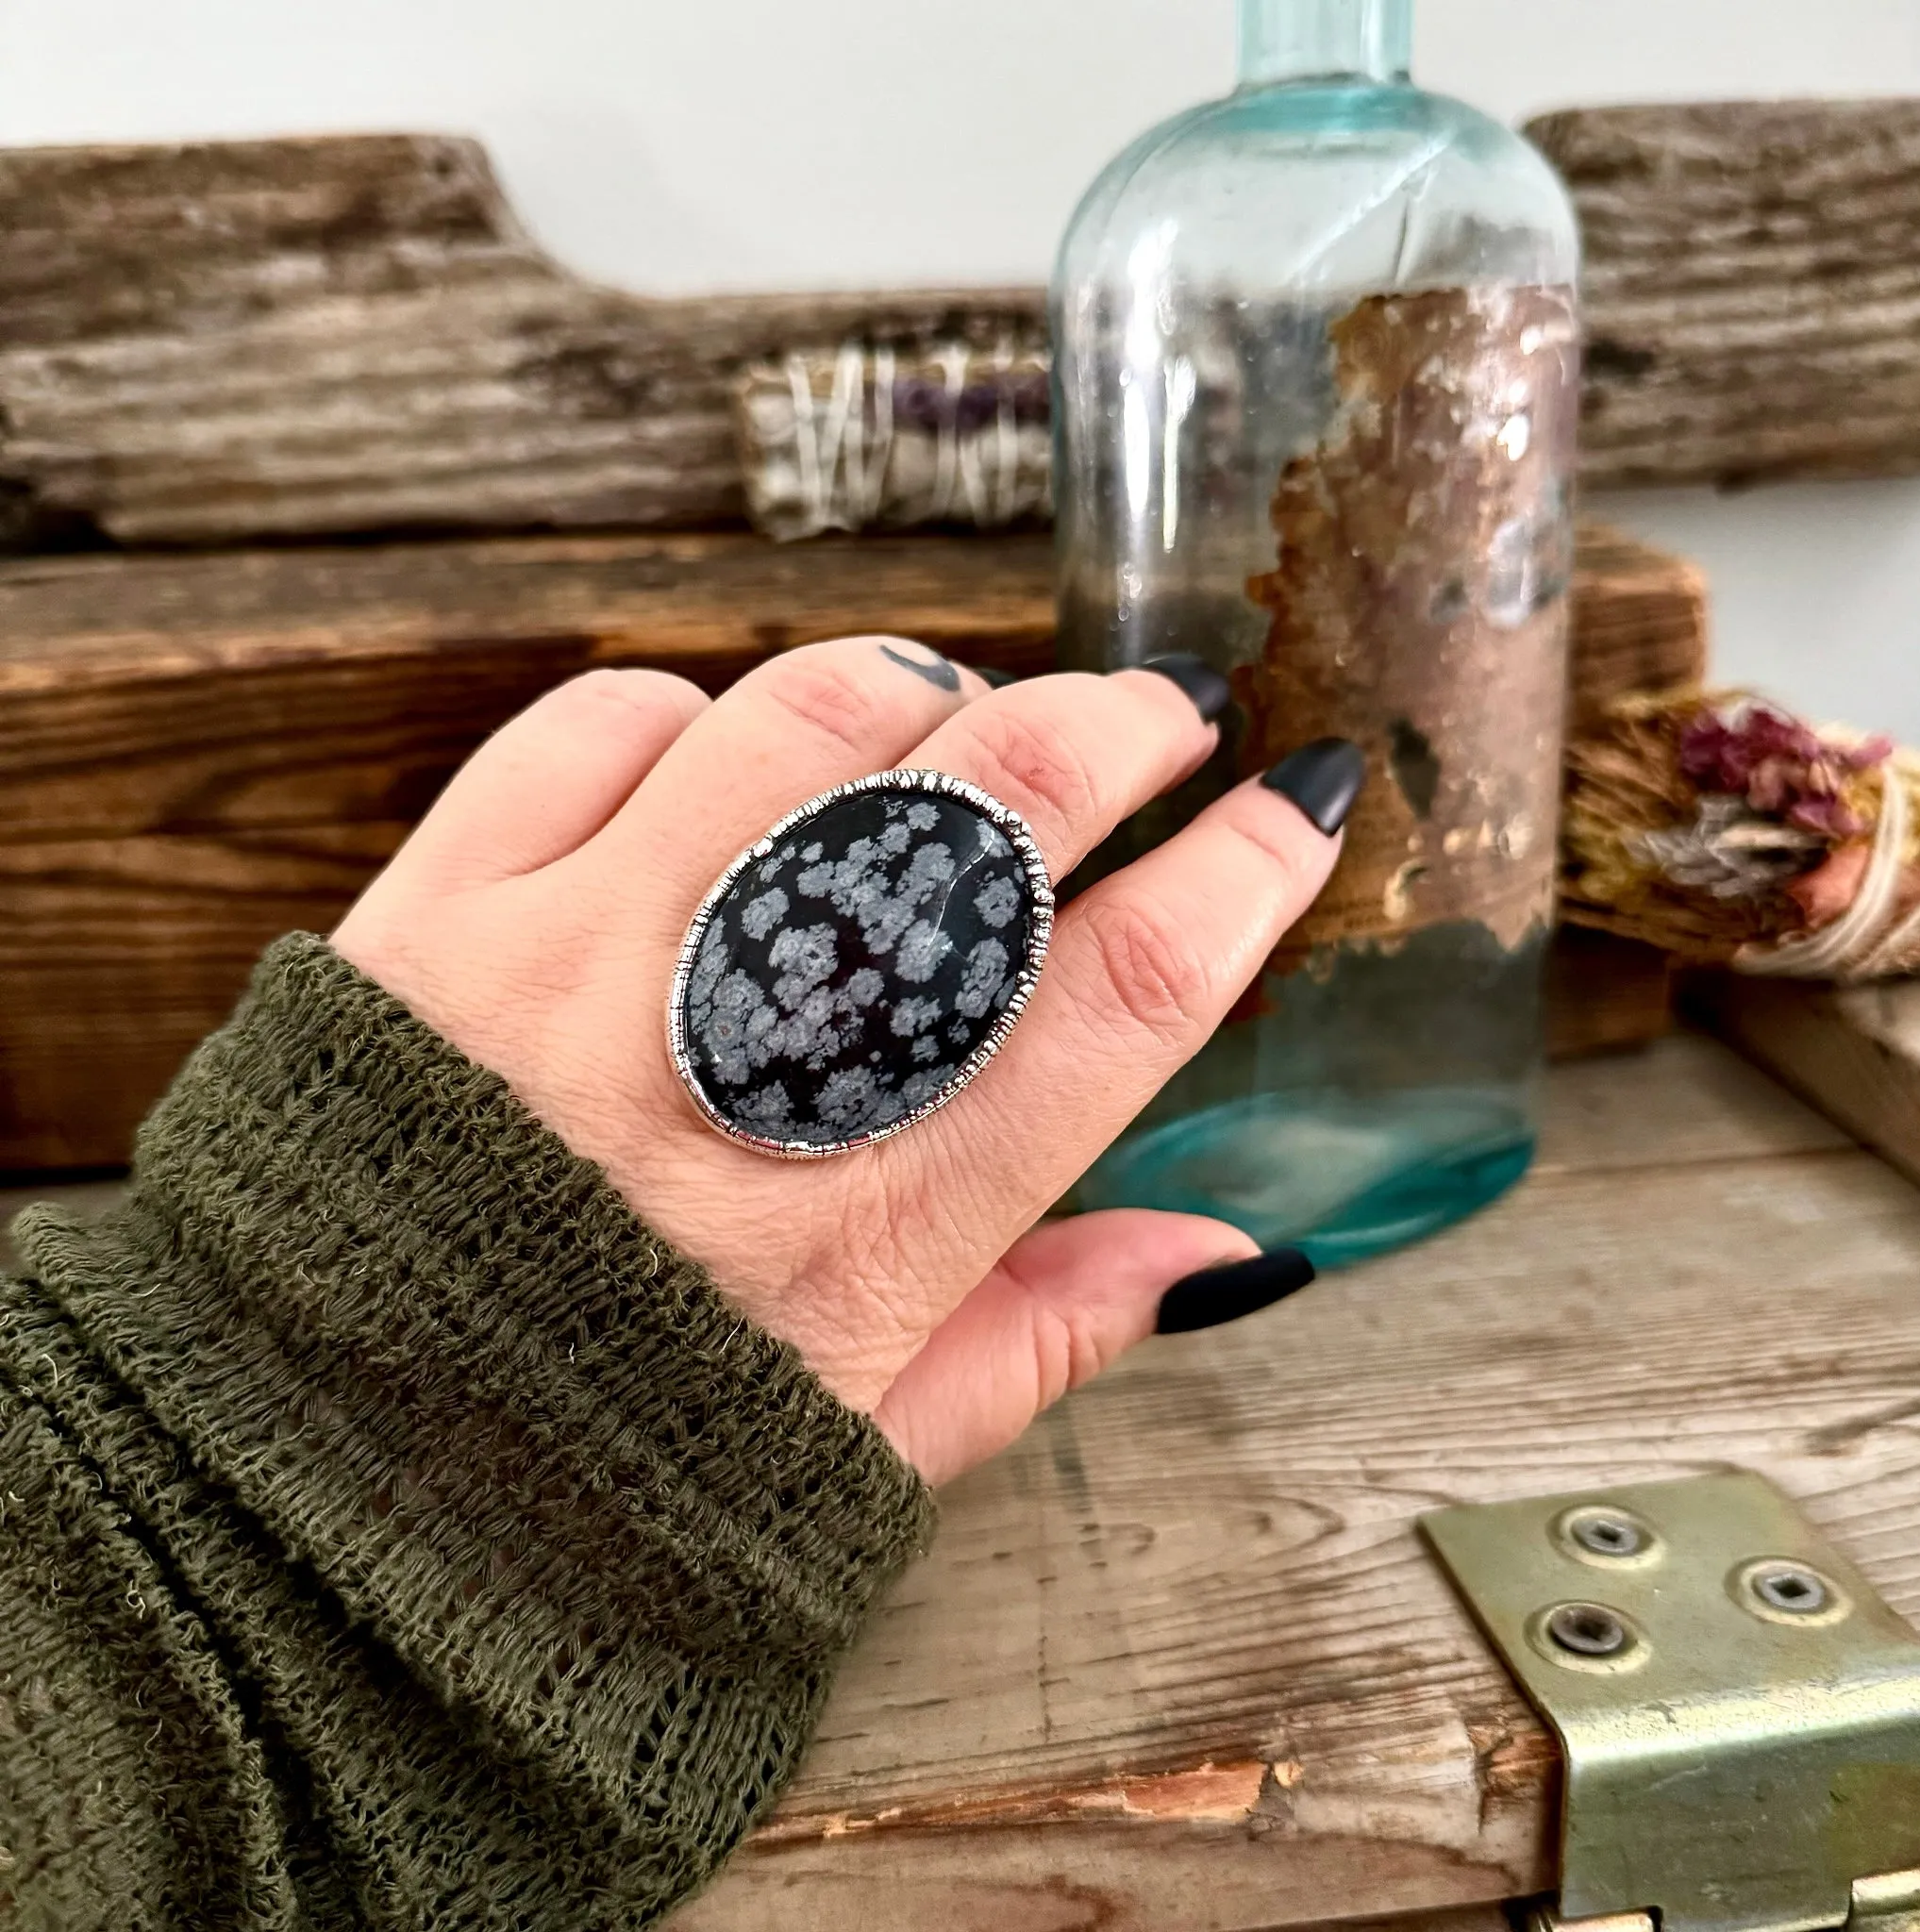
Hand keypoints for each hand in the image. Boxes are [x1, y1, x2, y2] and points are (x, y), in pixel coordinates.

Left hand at [334, 638, 1350, 1483]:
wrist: (312, 1489)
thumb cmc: (608, 1473)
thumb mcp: (860, 1451)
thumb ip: (1046, 1339)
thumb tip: (1227, 1253)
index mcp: (868, 1229)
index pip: (1116, 1000)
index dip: (1241, 877)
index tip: (1296, 808)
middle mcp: (735, 1079)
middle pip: (981, 817)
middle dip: (1115, 727)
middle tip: (1161, 714)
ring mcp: (574, 972)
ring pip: (801, 724)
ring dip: (916, 693)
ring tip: (949, 720)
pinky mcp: (435, 914)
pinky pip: (595, 725)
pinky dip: (691, 716)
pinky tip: (724, 769)